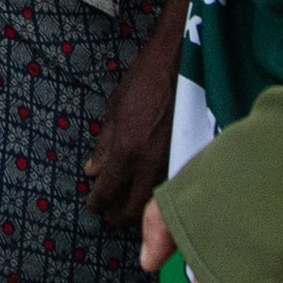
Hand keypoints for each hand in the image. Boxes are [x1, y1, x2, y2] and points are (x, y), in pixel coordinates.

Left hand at [84, 38, 179, 226]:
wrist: (181, 64)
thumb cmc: (144, 81)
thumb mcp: (114, 111)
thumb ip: (103, 145)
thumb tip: (92, 172)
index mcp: (127, 152)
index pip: (108, 192)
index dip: (98, 204)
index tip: (92, 208)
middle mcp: (150, 165)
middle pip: (133, 208)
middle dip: (118, 217)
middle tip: (108, 218)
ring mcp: (173, 164)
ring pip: (155, 202)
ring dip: (139, 210)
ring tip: (127, 210)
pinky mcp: (189, 159)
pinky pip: (170, 188)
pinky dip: (158, 197)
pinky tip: (151, 194)